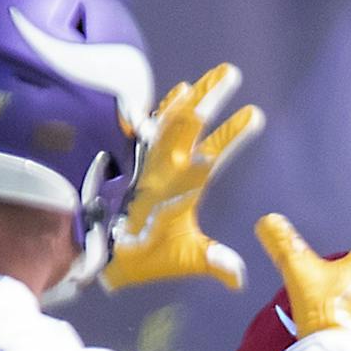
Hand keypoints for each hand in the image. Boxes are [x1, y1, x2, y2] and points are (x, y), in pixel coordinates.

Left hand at [103, 63, 263, 292]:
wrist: (97, 250)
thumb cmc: (143, 256)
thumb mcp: (181, 260)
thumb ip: (212, 262)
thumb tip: (240, 277)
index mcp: (182, 187)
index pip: (214, 154)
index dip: (233, 134)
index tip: (254, 115)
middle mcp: (165, 165)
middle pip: (191, 122)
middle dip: (213, 96)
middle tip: (232, 72)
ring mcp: (149, 157)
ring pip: (173, 116)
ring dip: (195, 94)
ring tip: (215, 73)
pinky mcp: (135, 156)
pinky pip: (152, 123)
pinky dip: (165, 105)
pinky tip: (178, 89)